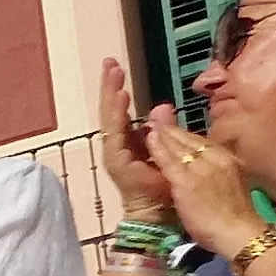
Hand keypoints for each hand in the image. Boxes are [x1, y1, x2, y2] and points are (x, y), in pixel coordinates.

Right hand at [95, 61, 176, 220]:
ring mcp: (114, 153)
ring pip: (110, 119)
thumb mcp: (166, 150)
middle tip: (108, 63)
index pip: (121, 110)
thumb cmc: (164, 185)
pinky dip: (116, 115)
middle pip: (111, 111)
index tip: (116, 67)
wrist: (159, 213)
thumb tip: (161, 106)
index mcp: (129, 142)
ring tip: (112, 76)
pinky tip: (118, 99)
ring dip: (111, 96)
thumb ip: (162, 129)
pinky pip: (115, 134)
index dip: (118, 89)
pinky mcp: (116, 161)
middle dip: (109, 87)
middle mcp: (117, 145)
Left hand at [140, 105, 269, 254]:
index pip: (204, 142)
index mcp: (229, 160)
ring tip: (150, 122)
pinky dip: (158, 148)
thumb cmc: (236, 216)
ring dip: (163, 133)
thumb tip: (213, 167)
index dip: (186, 135)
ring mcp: (202, 169)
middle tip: (157, 118)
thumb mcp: (233, 184)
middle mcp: (217, 159)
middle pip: (191, 139)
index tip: (173, 129)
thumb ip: (221, 171)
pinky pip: (169, 160)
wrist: (240, 232)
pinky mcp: (187, 182)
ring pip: (179, 146)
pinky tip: (148, 138)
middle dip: (173, 129)